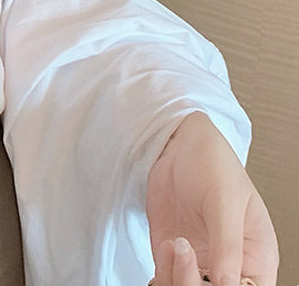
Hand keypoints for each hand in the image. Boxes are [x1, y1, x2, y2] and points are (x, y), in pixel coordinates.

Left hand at [145, 111, 278, 285]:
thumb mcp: (224, 202)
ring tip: (174, 243)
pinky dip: (161, 274)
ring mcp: (198, 261)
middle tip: (183, 253)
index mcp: (256, 258)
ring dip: (174, 278)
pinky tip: (165, 245)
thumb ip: (226, 245)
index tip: (212, 279)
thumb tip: (227, 284)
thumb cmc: (212, 164)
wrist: (176, 144)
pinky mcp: (171, 254)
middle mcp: (228, 266)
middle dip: (194, 284)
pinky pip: (165, 280)